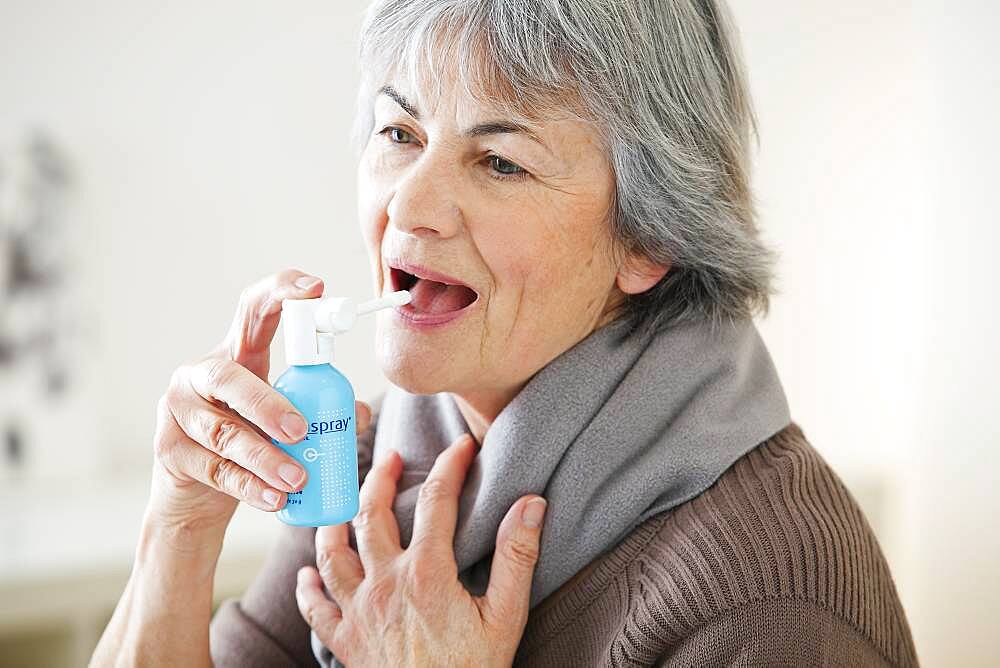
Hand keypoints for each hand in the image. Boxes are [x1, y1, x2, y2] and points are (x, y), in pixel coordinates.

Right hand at [148, 268, 371, 534]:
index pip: (253, 311)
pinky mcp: (168, 450)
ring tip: (297, 479)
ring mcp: (177, 410)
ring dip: (264, 457)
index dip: (281, 292)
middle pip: (229, 377)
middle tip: (302, 431)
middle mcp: (200, 374)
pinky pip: (214, 469)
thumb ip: (321, 409)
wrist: (197, 496)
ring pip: (223, 432)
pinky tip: (275, 499)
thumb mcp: (282, 421)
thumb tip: (356, 412)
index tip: (315, 289)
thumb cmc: (250, 443)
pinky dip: (249, 486)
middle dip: (267, 403)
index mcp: (236, 354)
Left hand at [296, 433, 547, 666]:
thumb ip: (517, 556)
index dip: (450, 467)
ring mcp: (359, 612)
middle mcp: (385, 584)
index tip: (462, 446)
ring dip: (336, 521)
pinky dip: (309, 588)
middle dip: (380, 478)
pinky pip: (316, 610)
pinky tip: (308, 573)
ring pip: (333, 553)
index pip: (437, 501)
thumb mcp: (507, 615)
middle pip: (371, 515)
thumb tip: (531, 503)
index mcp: (427, 572)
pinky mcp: (346, 641)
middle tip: (390, 456)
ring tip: (343, 503)